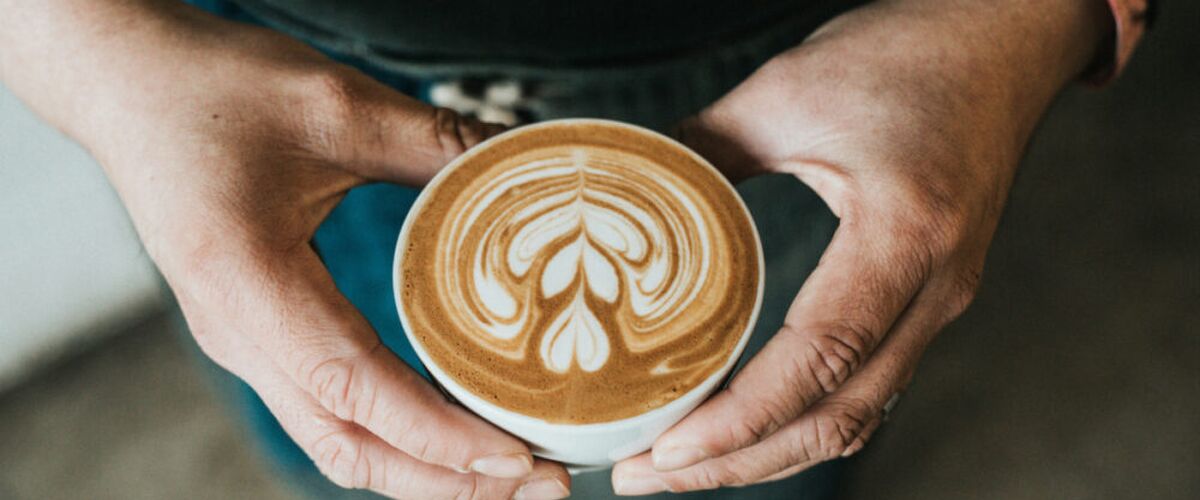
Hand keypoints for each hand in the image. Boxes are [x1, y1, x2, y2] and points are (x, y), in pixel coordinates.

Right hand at [1, 2, 567, 497]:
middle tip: (541, 482)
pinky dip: (395, 437)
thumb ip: (433, 142)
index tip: (515, 457)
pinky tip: (451, 429)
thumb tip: (526, 164)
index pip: (353, 390)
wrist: (125, 87)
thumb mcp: (334, 103)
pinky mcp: (255, 334)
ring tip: (508, 472)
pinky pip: (328, 410)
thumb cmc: (211, 89)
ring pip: (336, 442)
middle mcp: (237, 334)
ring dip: (422, 470)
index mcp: (245, 283)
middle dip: (444, 481)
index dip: (438, 436)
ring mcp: (242, 342)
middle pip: (346, 446)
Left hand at [612, 0, 1109, 493]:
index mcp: (906, 233)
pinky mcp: (929, 300)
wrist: (1004, 39)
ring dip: (767, 454)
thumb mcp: (787, 90)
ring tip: (680, 466)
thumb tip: (621, 190)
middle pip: (838, 416)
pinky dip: (802, 423)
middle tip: (645, 476)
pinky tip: (745, 427)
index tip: (665, 449)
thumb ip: (700, 147)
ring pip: (856, 416)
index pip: (821, 358)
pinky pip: (868, 387)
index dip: (740, 419)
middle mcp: (936, 286)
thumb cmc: (909, 54)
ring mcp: (940, 301)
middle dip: (737, 463)